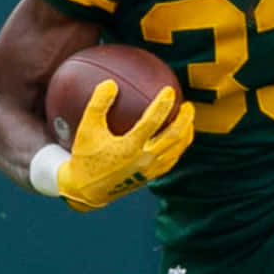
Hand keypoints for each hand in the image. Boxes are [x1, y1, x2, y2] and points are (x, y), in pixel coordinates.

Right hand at [54, 80, 194, 211]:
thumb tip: (110, 83)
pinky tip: (178, 139)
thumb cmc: (85, 157)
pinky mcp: (150, 178)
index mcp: (129, 148)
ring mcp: (149, 170)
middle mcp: (143, 160)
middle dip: (185, 119)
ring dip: (186, 133)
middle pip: (173, 137)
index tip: (170, 90)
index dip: (163, 105)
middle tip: (188, 105)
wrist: (86, 191)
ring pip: (176, 150)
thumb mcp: (86, 129)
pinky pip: (171, 161)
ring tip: (188, 120)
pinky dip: (178, 148)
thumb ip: (98, 105)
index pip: (152, 122)